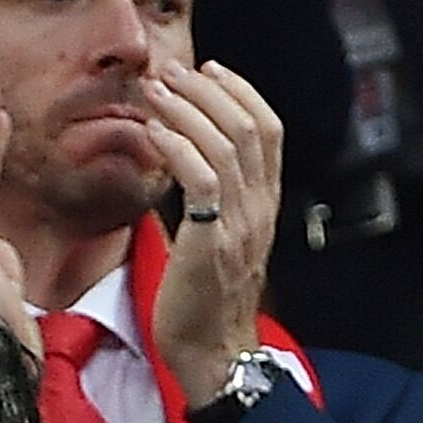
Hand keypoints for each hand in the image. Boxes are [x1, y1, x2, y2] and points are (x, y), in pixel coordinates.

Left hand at [142, 59, 279, 408]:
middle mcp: (261, 208)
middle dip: (209, 90)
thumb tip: (179, 163)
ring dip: (188, 110)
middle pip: (250, 127)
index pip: (269, 130)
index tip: (209, 70)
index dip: (241, 92)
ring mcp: (241, 225)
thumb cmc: (200, 300)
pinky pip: (201, 180)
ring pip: (226, 145)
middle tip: (172, 70)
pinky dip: (177, 148)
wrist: (209, 352)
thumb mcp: (213, 239)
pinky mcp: (212, 243)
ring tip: (156, 91)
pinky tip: (153, 133)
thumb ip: (206, 201)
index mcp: (265, 204)